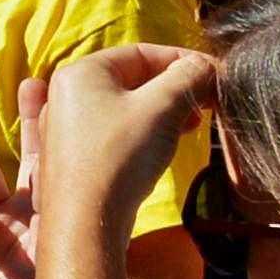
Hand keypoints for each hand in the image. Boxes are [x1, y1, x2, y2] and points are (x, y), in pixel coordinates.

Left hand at [28, 45, 215, 265]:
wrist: (86, 225)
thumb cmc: (120, 157)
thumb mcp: (162, 108)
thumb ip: (187, 78)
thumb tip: (205, 65)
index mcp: (81, 72)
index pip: (142, 53)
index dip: (183, 61)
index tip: (214, 77)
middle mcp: (66, 95)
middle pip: (132, 79)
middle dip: (174, 90)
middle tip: (205, 107)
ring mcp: (65, 129)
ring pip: (124, 108)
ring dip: (161, 113)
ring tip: (189, 128)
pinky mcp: (72, 160)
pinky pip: (112, 134)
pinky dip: (141, 134)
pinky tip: (160, 149)